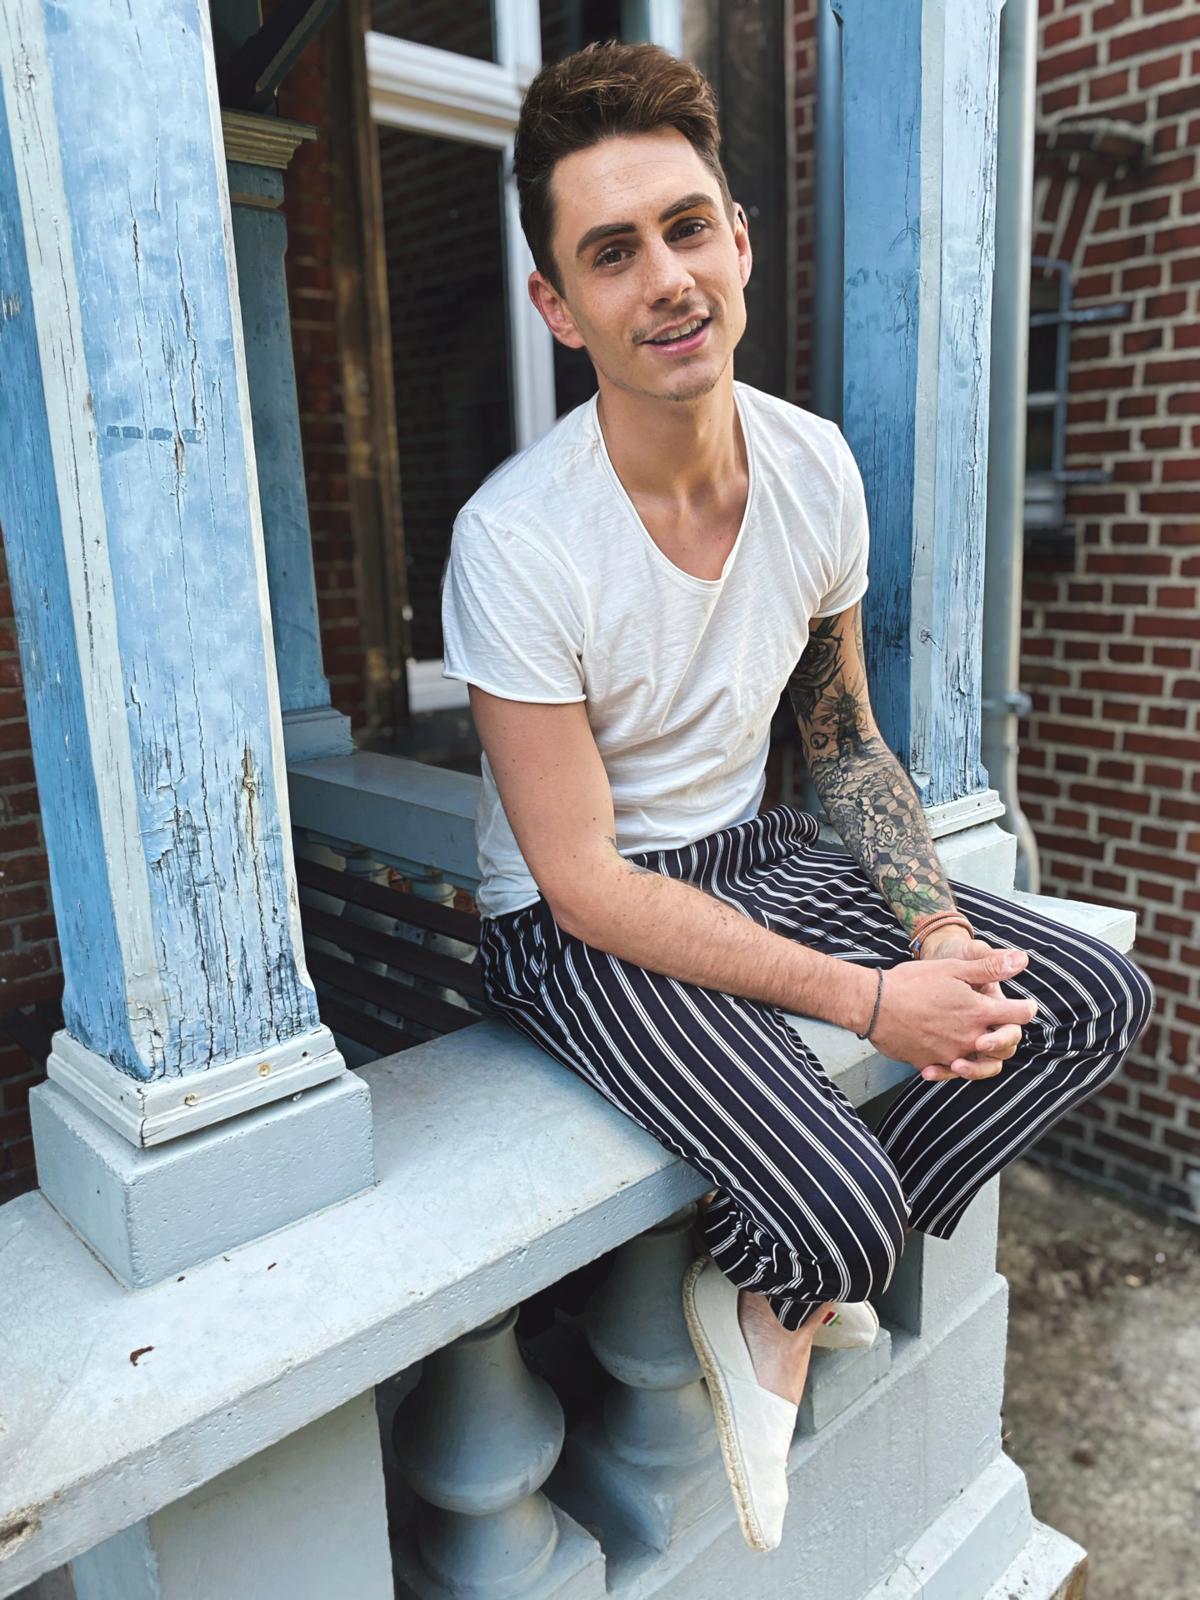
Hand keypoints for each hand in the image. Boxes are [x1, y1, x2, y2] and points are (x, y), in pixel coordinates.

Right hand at [866, 946, 1037, 1078]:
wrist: (873, 1005)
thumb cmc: (912, 982)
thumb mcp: (953, 968)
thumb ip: (990, 968)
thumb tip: (1022, 960)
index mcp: (978, 1012)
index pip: (1019, 1015)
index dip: (1026, 1008)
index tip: (1023, 1005)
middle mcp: (969, 1037)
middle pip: (1007, 1045)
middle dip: (1008, 1033)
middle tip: (1000, 1024)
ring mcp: (950, 1054)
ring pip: (981, 1063)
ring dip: (984, 1054)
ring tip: (976, 1042)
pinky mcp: (931, 1063)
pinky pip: (950, 1072)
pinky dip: (952, 1067)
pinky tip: (946, 1056)